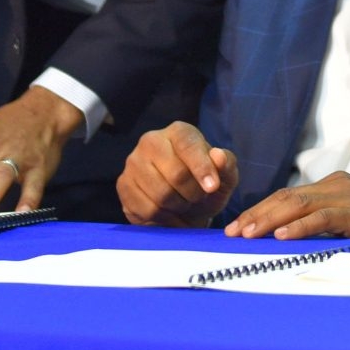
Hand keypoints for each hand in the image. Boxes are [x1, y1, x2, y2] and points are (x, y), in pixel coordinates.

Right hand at [117, 122, 237, 226]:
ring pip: (161, 194)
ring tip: (184, 204)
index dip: (202, 168)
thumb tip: (218, 156)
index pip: (188, 145)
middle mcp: (151, 141)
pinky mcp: (123, 185)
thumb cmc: (206, 186)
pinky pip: (147, 209)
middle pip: (176, 174)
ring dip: (179, 207)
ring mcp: (133, 162)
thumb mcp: (225, 176)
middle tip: (198, 198)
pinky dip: (164, 218)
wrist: (185, 208)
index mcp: (179, 131)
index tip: (212, 187)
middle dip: (193, 193)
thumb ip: (226, 165)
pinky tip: (170, 213)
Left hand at [224, 171, 349, 241]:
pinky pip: (323, 218)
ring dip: (269, 221)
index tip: (239, 226)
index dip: (261, 210)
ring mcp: (348, 196)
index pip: (288, 195)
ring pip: (299, 205)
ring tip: (248, 235)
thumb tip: (285, 240)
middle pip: (287, 197)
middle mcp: (337, 185)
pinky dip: (300, 227)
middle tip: (233, 233)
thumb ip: (321, 224)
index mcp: (333, 185)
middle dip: (257, 215)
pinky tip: (282, 236)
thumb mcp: (347, 222)